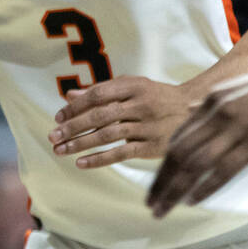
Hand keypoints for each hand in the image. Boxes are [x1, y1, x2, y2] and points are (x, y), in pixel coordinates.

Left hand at [48, 76, 194, 168]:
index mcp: (133, 85)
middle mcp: (141, 104)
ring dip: (81, 144)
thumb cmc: (156, 96)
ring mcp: (148, 125)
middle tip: (52, 136)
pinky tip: (81, 163)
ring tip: (61, 150)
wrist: (195, 109)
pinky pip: (121, 153)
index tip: (58, 117)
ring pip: (108, 135)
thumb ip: (102, 90)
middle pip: (100, 116)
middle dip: (73, 127)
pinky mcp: (153, 146)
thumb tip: (69, 95)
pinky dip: (99, 159)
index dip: (75, 106)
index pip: (98, 94)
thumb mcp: (133, 86)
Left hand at [146, 50, 247, 217]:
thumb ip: (221, 105)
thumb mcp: (242, 90)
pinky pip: (224, 168)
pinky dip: (205, 186)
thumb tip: (201, 113)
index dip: (165, 163)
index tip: (158, 184)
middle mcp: (216, 112)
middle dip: (162, 181)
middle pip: (178, 151)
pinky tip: (192, 200)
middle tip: (151, 204)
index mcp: (213, 100)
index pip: (179, 136)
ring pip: (194, 163)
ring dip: (175, 189)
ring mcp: (235, 126)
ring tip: (162, 209)